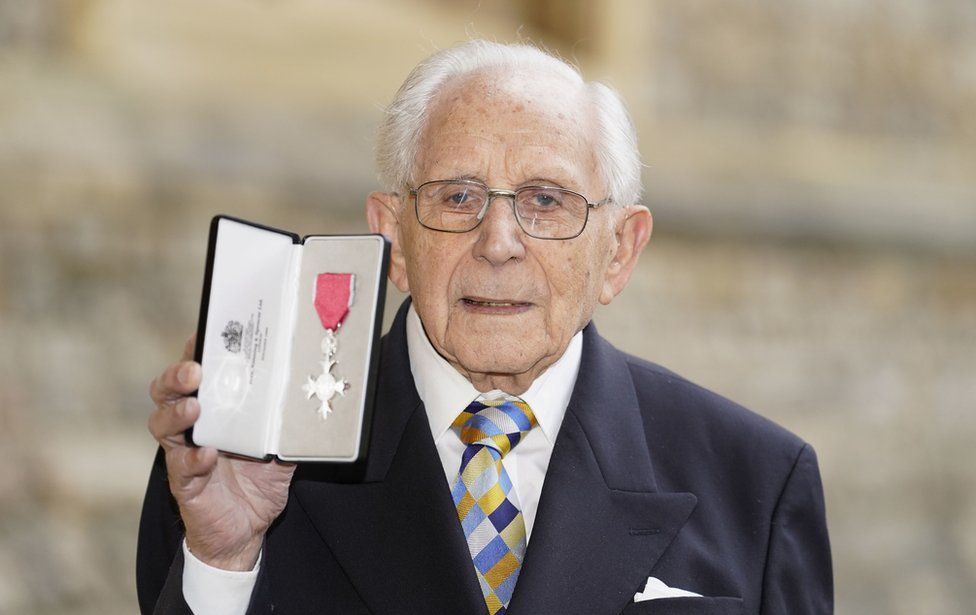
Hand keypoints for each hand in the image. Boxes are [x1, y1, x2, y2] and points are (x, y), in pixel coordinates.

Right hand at [148, 335, 295, 570]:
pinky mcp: (185, 484)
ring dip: (177, 414)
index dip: (194, 351)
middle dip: (176, 377)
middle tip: (193, 370)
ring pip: (163, 425)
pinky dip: (194, 460)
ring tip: (194, 408)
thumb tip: (316, 395)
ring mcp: (183, 453)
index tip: (203, 333)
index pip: (197, 373)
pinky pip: (181, 468)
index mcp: (214, 408)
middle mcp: (193, 426)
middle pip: (168, 392)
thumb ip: (291, 422)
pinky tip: (208, 455)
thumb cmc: (259, 479)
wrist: (247, 529)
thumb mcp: (282, 445)